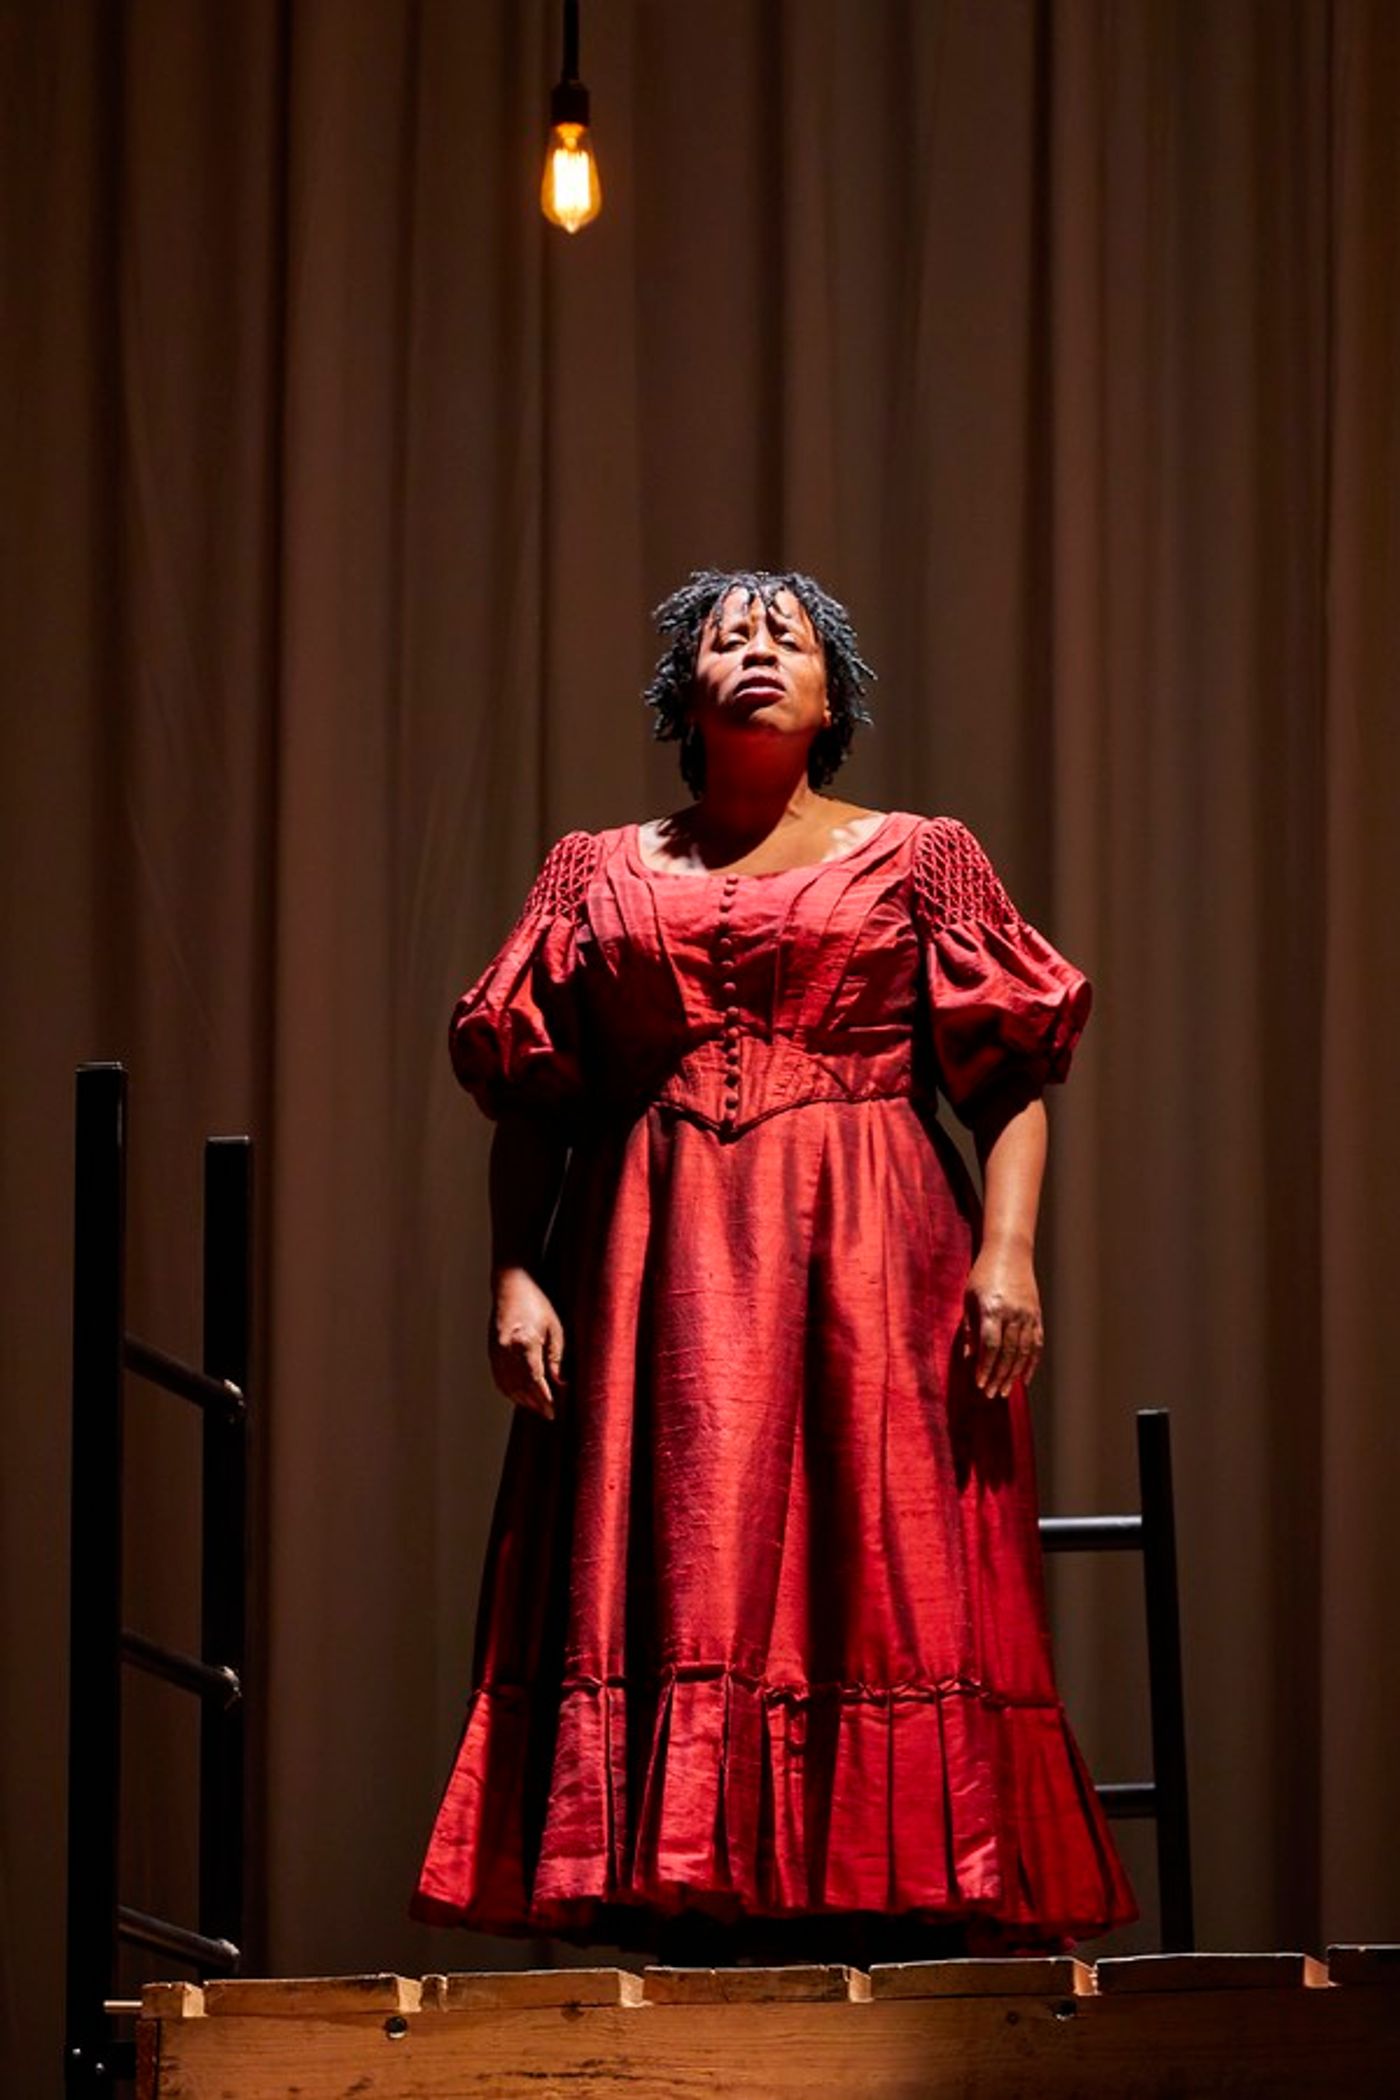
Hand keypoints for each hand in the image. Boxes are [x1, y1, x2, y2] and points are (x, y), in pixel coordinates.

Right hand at [488, 1265, 567, 1419]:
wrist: (511, 1284)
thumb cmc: (536, 1302)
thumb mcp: (555, 1327)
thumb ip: (556, 1357)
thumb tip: (559, 1382)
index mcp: (524, 1342)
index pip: (534, 1380)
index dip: (544, 1398)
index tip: (553, 1410)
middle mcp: (506, 1349)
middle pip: (520, 1386)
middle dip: (534, 1403)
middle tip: (548, 1413)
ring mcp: (495, 1351)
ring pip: (507, 1385)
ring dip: (521, 1400)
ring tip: (537, 1408)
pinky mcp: (491, 1350)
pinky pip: (498, 1378)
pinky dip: (509, 1390)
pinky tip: (520, 1395)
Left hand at [960, 1239, 1043, 1397]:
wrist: (1010, 1253)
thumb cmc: (983, 1275)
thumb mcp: (969, 1298)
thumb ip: (970, 1328)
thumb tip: (970, 1357)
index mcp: (993, 1308)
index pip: (991, 1345)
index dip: (985, 1367)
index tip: (979, 1383)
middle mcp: (1013, 1313)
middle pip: (1008, 1352)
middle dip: (999, 1376)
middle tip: (992, 1395)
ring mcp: (1028, 1314)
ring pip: (1023, 1351)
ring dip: (1014, 1374)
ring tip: (1005, 1391)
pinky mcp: (1037, 1315)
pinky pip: (1036, 1344)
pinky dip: (1031, 1363)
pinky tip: (1024, 1378)